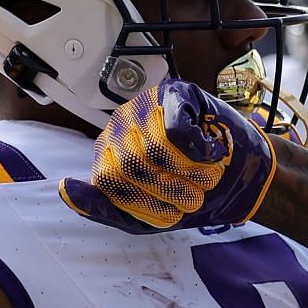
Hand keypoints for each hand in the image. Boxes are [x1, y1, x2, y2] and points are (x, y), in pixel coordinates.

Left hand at [59, 80, 275, 233]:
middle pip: (133, 167)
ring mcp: (148, 104)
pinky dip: (202, 152)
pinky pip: (180, 131)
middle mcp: (121, 123)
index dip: (146, 204)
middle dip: (172, 192)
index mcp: (108, 152)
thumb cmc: (193, 192)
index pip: (109, 181)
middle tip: (196, 196)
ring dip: (191, 173)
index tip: (173, 214)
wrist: (243, 177)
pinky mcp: (178, 93)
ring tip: (206, 175)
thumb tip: (64, 189)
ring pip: (157, 150)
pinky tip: (212, 152)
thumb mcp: (146, 213)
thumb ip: (105, 208)